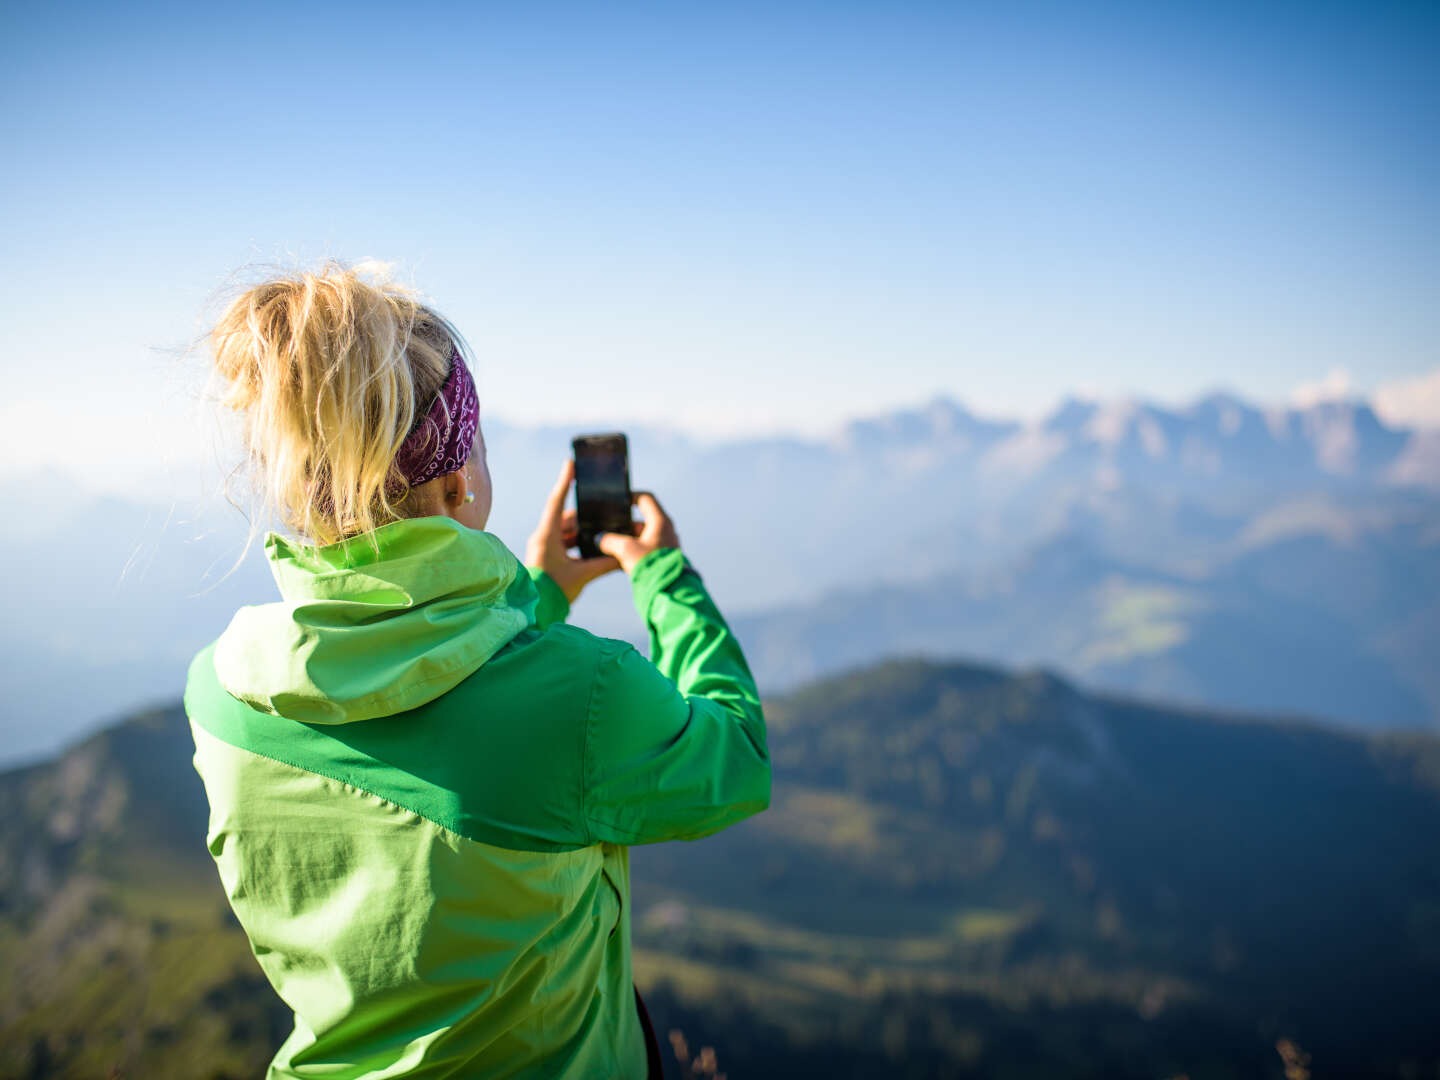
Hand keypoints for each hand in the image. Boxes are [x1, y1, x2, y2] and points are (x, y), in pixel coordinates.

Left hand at [525, 460, 620, 602]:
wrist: (533, 611)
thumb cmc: (553, 591)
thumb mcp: (581, 575)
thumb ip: (604, 563)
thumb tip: (624, 557)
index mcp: (547, 535)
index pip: (557, 502)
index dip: (565, 482)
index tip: (571, 463)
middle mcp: (542, 537)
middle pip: (566, 519)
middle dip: (585, 517)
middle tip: (602, 511)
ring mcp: (542, 548)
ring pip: (565, 532)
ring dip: (582, 532)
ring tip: (601, 532)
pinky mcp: (545, 558)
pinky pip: (563, 543)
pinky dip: (577, 543)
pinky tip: (592, 547)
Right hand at [597, 490, 680, 575]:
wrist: (670, 591)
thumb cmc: (651, 566)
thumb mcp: (626, 550)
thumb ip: (611, 541)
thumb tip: (600, 539)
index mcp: (660, 521)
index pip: (646, 499)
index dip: (630, 496)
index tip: (617, 501)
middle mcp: (665, 531)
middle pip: (641, 520)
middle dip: (623, 524)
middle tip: (607, 528)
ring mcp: (664, 545)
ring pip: (641, 536)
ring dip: (626, 540)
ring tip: (609, 545)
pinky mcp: (661, 559)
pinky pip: (644, 549)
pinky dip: (632, 551)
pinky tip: (618, 558)